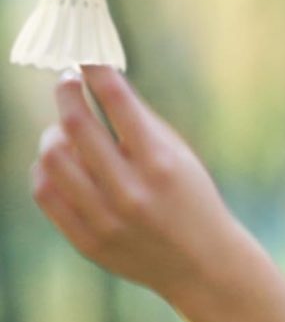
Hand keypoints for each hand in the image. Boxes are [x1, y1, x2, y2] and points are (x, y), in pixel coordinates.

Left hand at [31, 66, 247, 299]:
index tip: (85, 56)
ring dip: (52, 134)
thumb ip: (142, 124)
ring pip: (51, 158)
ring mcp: (105, 219)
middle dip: (67, 93)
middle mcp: (130, 190)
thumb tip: (96, 84)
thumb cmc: (192, 199)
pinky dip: (46, 169)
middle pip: (75, 125)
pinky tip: (60, 163)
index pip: (116, 101)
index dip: (95, 71)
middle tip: (67, 81)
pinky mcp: (87, 241)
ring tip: (63, 130)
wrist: (202, 264)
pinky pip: (46, 193)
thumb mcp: (181, 157)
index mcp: (160, 163)